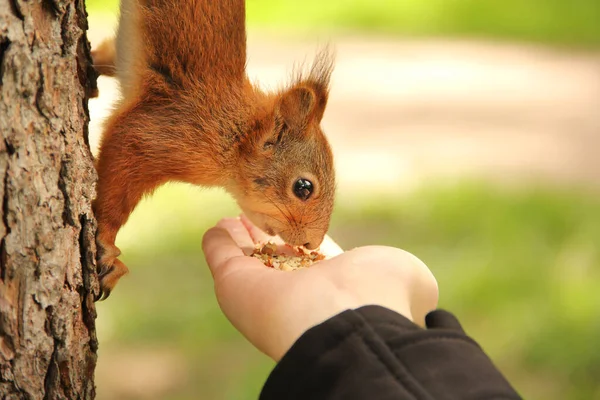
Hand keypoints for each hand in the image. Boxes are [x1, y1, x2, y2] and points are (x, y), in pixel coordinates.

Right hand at [202, 215, 438, 360]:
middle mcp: (298, 291)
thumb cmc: (381, 295)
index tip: (295, 225)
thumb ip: (406, 276)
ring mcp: (264, 289)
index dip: (303, 240)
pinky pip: (221, 256)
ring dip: (239, 236)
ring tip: (232, 215)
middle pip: (276, 258)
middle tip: (257, 214)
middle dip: (267, 236)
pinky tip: (216, 225)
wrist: (348, 321)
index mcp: (335, 287)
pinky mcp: (234, 284)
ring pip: (246, 258)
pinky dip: (216, 241)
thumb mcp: (408, 276)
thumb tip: (421, 299)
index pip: (314, 260)